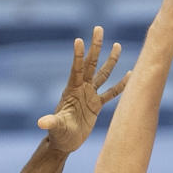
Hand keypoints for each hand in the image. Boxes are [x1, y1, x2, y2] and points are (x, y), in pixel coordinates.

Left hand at [36, 25, 127, 153]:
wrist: (64, 143)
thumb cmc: (58, 135)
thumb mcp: (55, 128)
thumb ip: (51, 122)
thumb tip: (41, 122)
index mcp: (71, 91)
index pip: (76, 70)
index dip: (78, 56)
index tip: (80, 40)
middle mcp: (81, 89)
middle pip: (91, 64)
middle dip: (95, 47)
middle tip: (98, 28)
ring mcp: (90, 96)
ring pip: (102, 74)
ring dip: (110, 60)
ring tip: (117, 45)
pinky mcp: (97, 105)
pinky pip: (111, 93)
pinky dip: (121, 85)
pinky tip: (130, 74)